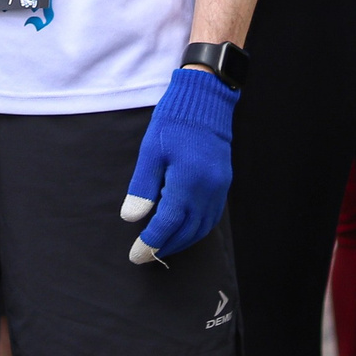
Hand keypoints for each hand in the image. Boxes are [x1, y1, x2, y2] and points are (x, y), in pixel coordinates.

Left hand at [122, 67, 236, 263]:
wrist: (205, 100)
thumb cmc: (173, 122)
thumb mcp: (150, 151)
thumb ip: (142, 187)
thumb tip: (131, 218)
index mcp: (187, 182)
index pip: (168, 224)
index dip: (151, 242)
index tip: (136, 255)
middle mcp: (207, 190)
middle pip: (187, 231)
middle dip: (165, 246)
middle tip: (145, 256)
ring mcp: (219, 188)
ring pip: (202, 228)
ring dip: (182, 241)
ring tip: (162, 247)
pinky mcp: (224, 183)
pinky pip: (211, 216)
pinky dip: (196, 229)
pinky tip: (183, 230)